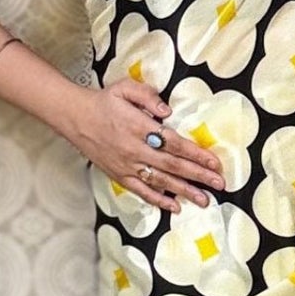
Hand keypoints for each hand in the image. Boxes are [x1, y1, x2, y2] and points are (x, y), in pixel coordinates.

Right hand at [70, 77, 224, 214]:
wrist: (74, 118)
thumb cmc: (103, 102)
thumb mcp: (124, 88)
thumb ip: (147, 95)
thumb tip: (167, 110)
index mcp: (138, 127)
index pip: (173, 143)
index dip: (195, 154)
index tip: (213, 162)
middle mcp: (134, 149)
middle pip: (172, 165)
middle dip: (198, 175)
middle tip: (219, 184)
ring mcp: (127, 165)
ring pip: (160, 181)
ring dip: (184, 191)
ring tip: (204, 200)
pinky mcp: (119, 176)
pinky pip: (141, 191)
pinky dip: (158, 201)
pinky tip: (175, 207)